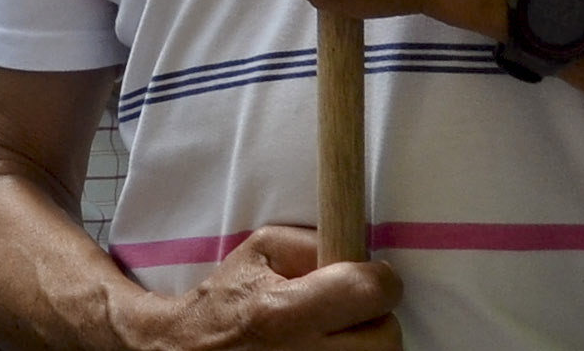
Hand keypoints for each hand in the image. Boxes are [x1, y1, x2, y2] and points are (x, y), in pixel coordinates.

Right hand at [134, 225, 399, 347]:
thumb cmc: (231, 298)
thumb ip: (308, 242)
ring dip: (366, 342)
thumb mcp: (258, 253)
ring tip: (335, 333)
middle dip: (374, 318)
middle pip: (387, 336)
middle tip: (351, 310)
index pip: (371, 292)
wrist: (196, 350)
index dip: (378, 279)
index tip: (369, 276)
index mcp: (284, 312)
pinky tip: (329, 347)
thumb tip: (353, 251)